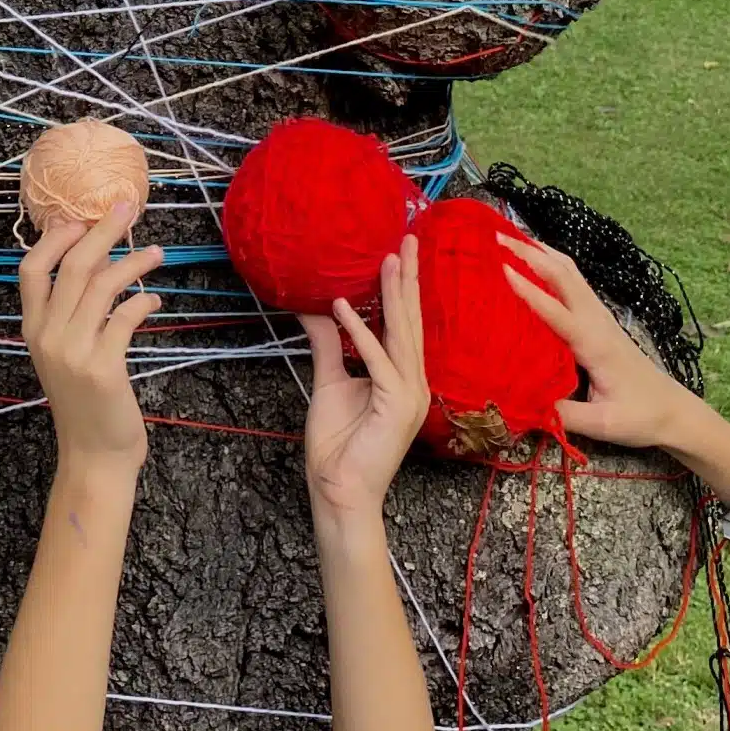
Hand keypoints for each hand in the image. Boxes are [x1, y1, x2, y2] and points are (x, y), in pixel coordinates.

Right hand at [18, 205, 162, 472]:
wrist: (93, 456)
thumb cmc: (84, 401)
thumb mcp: (65, 352)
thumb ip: (72, 312)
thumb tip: (95, 260)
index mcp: (33, 329)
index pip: (31, 269)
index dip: (55, 238)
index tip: (82, 218)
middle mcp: (48, 336)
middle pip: (73, 266)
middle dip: (103, 231)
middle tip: (129, 208)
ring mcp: (74, 352)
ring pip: (103, 285)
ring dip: (133, 262)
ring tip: (157, 253)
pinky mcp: (103, 368)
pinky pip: (124, 317)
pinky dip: (143, 300)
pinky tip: (154, 298)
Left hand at [302, 238, 430, 527]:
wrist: (338, 490)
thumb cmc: (337, 444)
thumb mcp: (330, 382)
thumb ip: (329, 345)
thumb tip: (316, 309)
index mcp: (401, 376)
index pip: (404, 324)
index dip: (403, 287)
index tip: (400, 251)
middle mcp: (413, 381)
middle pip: (411, 322)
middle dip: (409, 279)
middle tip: (408, 239)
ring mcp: (410, 394)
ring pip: (402, 335)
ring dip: (393, 295)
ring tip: (388, 258)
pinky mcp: (397, 406)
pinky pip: (379, 361)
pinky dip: (361, 333)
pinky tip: (345, 307)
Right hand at [499, 232, 699, 450]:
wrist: (675, 411)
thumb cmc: (640, 416)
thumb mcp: (603, 425)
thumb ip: (564, 415)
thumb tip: (520, 405)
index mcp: (595, 344)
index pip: (557, 311)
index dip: (529, 290)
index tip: (500, 268)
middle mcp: (597, 321)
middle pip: (563, 275)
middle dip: (530, 253)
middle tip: (494, 237)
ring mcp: (600, 316)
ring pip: (569, 271)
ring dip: (540, 251)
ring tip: (508, 237)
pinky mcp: (599, 318)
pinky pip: (573, 280)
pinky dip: (550, 262)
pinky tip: (534, 258)